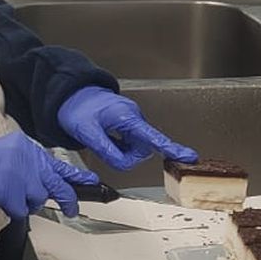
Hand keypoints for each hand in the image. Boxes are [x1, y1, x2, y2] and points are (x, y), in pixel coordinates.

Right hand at [0, 131, 99, 219]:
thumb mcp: (9, 151)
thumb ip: (27, 163)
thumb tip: (39, 181)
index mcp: (30, 149)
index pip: (58, 164)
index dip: (76, 176)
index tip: (92, 181)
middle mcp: (32, 161)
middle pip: (59, 185)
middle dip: (68, 199)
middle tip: (72, 210)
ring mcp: (25, 179)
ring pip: (39, 199)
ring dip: (27, 203)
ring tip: (10, 196)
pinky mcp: (16, 195)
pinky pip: (22, 211)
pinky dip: (13, 210)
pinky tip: (2, 201)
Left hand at [58, 87, 198, 171]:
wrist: (72, 94)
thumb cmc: (79, 107)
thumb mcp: (86, 132)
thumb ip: (106, 150)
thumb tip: (123, 164)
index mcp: (127, 117)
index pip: (153, 137)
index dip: (171, 148)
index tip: (188, 156)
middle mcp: (134, 118)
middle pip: (142, 149)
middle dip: (125, 155)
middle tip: (103, 147)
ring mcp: (132, 121)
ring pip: (134, 148)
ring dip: (120, 150)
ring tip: (101, 138)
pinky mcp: (128, 125)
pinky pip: (128, 143)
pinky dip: (118, 145)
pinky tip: (105, 137)